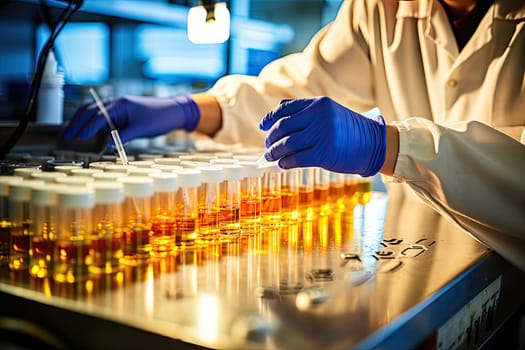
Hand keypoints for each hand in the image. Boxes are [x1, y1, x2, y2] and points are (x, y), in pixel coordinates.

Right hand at [63, 94, 199, 146]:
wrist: (174, 112)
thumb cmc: (159, 118)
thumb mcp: (140, 129)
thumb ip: (122, 137)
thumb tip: (106, 146)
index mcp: (120, 104)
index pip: (98, 116)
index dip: (87, 127)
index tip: (78, 137)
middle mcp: (116, 104)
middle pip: (90, 111)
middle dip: (77, 123)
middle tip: (67, 136)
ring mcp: (118, 108)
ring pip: (94, 113)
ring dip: (82, 123)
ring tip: (72, 134)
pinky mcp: (122, 113)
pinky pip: (103, 118)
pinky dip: (93, 125)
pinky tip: (88, 134)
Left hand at [259, 97, 385, 176]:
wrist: (374, 144)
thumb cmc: (349, 131)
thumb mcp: (330, 113)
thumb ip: (306, 113)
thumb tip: (276, 121)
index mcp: (318, 104)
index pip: (285, 109)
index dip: (270, 118)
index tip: (263, 126)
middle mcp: (319, 116)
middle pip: (282, 126)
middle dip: (271, 138)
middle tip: (267, 146)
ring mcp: (321, 135)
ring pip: (287, 144)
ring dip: (274, 152)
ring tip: (271, 157)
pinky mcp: (323, 154)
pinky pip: (296, 159)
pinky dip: (285, 162)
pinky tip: (282, 164)